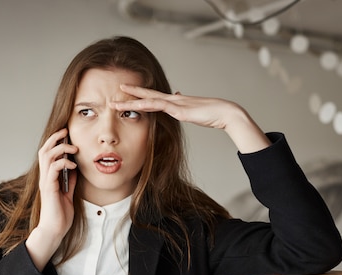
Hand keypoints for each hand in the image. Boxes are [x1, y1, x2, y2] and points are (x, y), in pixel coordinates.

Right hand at [26, 128, 77, 269]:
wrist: (54, 230)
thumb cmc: (60, 215)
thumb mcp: (68, 194)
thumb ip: (70, 181)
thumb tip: (75, 169)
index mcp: (48, 178)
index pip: (47, 154)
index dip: (55, 142)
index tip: (66, 134)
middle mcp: (44, 178)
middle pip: (44, 150)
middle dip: (54, 138)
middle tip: (66, 131)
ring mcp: (45, 182)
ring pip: (46, 156)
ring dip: (60, 148)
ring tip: (73, 148)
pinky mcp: (48, 188)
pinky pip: (53, 169)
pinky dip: (63, 163)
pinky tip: (73, 165)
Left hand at [111, 85, 270, 152]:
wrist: (226, 113)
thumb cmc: (213, 114)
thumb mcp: (194, 110)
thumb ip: (184, 105)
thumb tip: (178, 96)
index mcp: (176, 102)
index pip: (153, 97)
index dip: (139, 95)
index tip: (125, 94)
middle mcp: (174, 100)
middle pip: (147, 95)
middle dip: (130, 94)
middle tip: (115, 92)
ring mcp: (177, 104)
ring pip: (150, 99)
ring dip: (133, 100)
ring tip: (118, 99)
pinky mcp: (181, 110)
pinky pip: (162, 106)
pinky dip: (149, 104)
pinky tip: (139, 104)